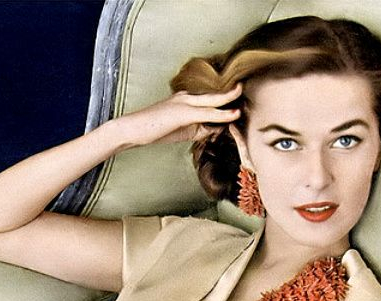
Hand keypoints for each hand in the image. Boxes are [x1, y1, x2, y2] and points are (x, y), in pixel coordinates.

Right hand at [110, 83, 241, 148]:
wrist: (132, 129)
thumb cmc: (154, 131)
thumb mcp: (181, 130)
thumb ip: (199, 128)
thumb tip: (215, 130)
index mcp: (185, 100)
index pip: (209, 100)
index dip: (225, 102)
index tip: (238, 105)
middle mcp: (186, 97)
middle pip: (215, 94)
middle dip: (232, 93)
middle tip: (247, 89)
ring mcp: (184, 103)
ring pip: (214, 101)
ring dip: (231, 99)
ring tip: (246, 98)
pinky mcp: (182, 112)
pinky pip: (207, 112)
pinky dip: (222, 114)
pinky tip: (234, 114)